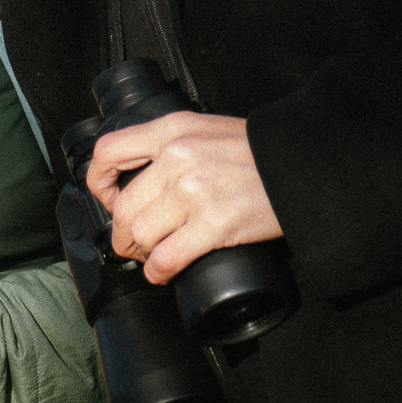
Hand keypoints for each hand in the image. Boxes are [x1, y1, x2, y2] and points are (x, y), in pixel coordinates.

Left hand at [85, 112, 284, 286]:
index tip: (109, 200)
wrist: (301, 163)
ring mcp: (193, 190)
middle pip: (124, 208)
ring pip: (141, 235)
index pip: (108, 152)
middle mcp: (177, 157)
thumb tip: (144, 181)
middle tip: (133, 244)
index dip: (100, 183)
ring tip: (153, 257)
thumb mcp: (205, 129)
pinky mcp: (213, 223)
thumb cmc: (257, 151)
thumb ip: (172, 146)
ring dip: (142, 255)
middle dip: (123, 235)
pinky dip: (158, 272)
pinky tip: (163, 273)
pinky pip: (166, 258)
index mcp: (171, 130)